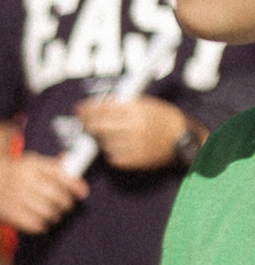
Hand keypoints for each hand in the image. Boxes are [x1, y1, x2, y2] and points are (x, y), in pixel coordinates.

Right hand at [0, 151, 87, 234]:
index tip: (83, 193)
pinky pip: (33, 224)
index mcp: (33, 165)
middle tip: (66, 206)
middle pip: (55, 195)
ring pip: (46, 211)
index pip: (60, 176)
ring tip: (54, 214)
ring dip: (55, 215)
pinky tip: (42, 222)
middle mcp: (24, 179)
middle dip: (66, 203)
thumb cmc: (20, 172)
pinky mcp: (8, 212)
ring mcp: (15, 196)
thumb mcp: (36, 163)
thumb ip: (58, 172)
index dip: (74, 186)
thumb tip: (82, 188)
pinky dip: (42, 225)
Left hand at [75, 96, 191, 173]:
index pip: (104, 109)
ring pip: (104, 143)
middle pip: (99, 127)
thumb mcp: (147, 103)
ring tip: (107, 133)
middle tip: (84, 121)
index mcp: (137, 111)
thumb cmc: (166, 118)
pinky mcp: (136, 161)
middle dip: (88, 123)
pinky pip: (113, 157)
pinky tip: (117, 145)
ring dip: (101, 138)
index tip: (80, 109)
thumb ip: (124, 104)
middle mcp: (134, 128)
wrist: (185, 138)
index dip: (88, 109)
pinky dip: (111, 151)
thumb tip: (100, 105)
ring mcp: (134, 146)